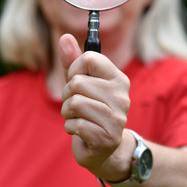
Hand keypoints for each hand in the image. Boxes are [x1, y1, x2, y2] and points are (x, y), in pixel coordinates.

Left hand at [59, 34, 132, 181]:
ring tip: (77, 117)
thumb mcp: (80, 83)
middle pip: (77, 82)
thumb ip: (72, 61)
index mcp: (118, 78)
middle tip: (76, 104)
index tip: (75, 79)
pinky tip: (80, 131)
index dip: (74, 68)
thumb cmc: (89, 110)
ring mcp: (117, 117)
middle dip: (67, 94)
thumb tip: (65, 36)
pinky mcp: (108, 137)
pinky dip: (70, 127)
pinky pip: (75, 124)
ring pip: (75, 103)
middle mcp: (122, 96)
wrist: (104, 149)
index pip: (89, 58)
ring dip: (67, 112)